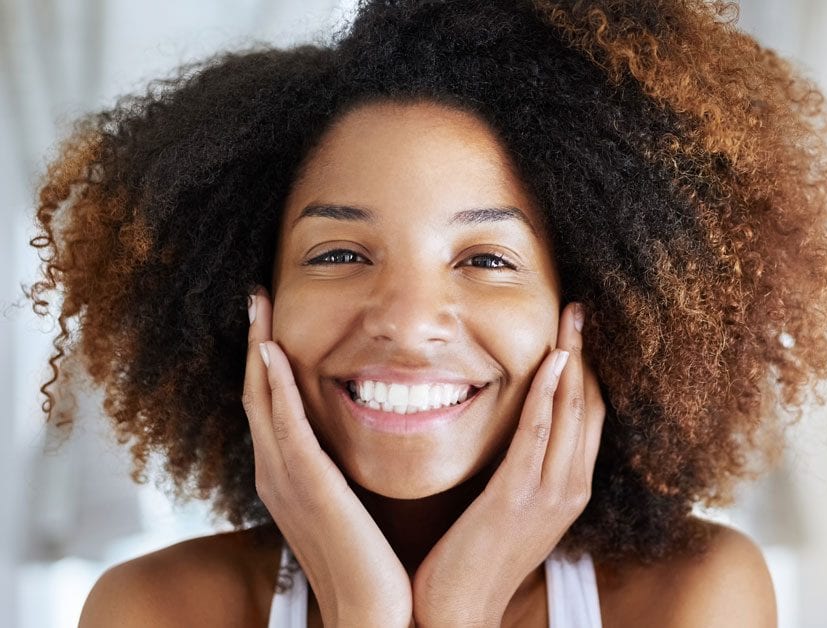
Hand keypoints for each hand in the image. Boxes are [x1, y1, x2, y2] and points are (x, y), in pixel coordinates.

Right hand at [243, 287, 412, 627]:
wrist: (373, 612)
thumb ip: (344, 472)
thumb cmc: (371, 564)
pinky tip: (272, 353)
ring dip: (257, 349)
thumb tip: (358, 442)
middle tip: (255, 296)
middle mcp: (277, 473)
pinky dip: (274, 388)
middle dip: (253, 342)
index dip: (264, 359)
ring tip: (258, 306)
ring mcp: (286, 479)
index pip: (269, 404)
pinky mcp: (307, 485)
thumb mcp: (351, 505)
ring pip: (261, 400)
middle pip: (254, 393)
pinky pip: (285, 427)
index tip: (270, 318)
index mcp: (288, 477)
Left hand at [411, 302, 605, 626]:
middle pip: (591, 406)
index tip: (579, 332)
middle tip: (580, 310)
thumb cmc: (476, 561)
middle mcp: (571, 488)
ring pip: (573, 412)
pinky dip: (549, 393)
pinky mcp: (517, 497)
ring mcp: (550, 493)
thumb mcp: (513, 511)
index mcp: (572, 490)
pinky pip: (540, 433)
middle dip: (588, 354)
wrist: (460, 611)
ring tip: (571, 318)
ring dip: (573, 359)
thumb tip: (516, 435)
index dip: (589, 370)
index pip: (592, 417)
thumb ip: (524, 472)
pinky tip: (551, 360)